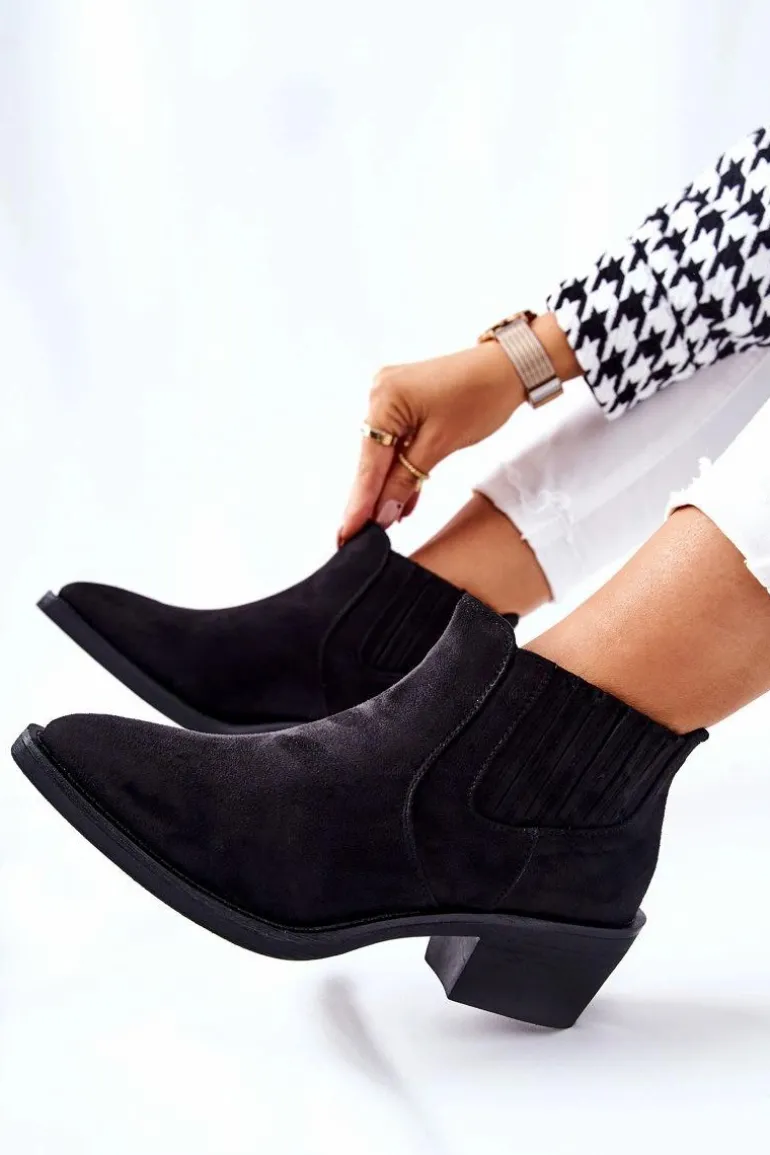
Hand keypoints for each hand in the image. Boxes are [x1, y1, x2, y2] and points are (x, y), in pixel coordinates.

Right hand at [338, 339, 525, 544]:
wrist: (508, 367)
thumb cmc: (480, 396)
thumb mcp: (441, 445)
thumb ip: (407, 480)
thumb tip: (382, 514)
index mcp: (383, 399)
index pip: (368, 463)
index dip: (360, 502)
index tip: (347, 533)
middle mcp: (379, 394)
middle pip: (372, 458)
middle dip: (370, 498)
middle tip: (357, 536)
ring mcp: (390, 397)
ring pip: (385, 454)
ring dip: (388, 487)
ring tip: (380, 525)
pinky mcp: (404, 403)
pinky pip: (397, 443)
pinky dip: (401, 469)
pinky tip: (401, 501)